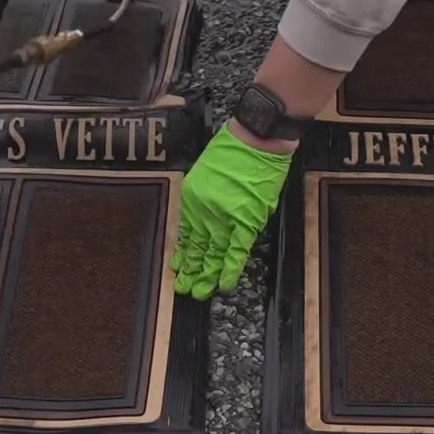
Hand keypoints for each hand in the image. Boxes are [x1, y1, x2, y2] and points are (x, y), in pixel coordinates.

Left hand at [171, 123, 292, 299]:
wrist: (255, 140)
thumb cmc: (233, 149)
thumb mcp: (205, 172)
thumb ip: (204, 198)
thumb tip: (209, 218)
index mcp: (192, 199)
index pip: (186, 233)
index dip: (183, 253)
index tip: (178, 267)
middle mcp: (204, 212)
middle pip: (197, 248)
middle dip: (191, 271)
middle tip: (184, 289)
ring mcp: (224, 219)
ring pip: (213, 254)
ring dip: (206, 275)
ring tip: (198, 293)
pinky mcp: (245, 222)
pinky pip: (236, 252)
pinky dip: (229, 269)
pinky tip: (222, 285)